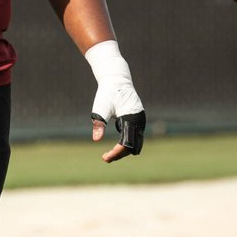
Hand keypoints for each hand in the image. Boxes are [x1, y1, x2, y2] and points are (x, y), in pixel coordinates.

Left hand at [87, 41, 145, 162]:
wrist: (116, 78)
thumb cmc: (108, 92)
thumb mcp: (101, 107)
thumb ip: (99, 123)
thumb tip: (96, 139)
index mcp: (132, 118)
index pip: (127, 143)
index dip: (116, 152)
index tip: (104, 157)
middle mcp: (139, 121)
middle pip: (133, 146)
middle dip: (120, 154)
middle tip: (105, 159)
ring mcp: (140, 120)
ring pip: (135, 142)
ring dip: (123, 150)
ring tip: (108, 156)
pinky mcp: (137, 119)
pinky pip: (134, 135)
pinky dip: (126, 142)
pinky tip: (115, 146)